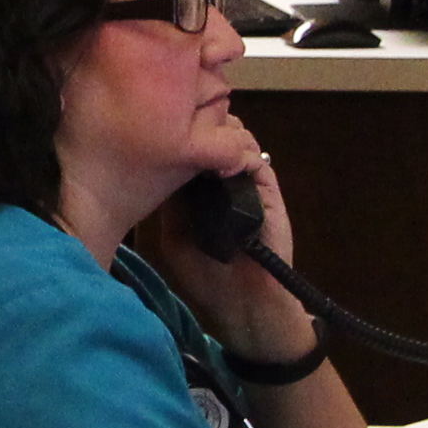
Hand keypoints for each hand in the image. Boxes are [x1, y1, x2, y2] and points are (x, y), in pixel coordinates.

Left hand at [143, 144, 314, 364]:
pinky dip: (242, 152)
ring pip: (238, 139)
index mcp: (196, 190)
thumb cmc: (204, 277)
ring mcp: (247, 183)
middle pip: (214, 134)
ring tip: (204, 142)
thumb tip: (159, 162)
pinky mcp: (268, 190)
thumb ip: (169, 202)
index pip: (189, 147)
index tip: (162, 125)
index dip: (179, 133)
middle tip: (184, 126)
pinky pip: (257, 158)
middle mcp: (221, 181)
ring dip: (221, 134)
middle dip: (201, 125)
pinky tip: (223, 162)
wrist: (244, 302)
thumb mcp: (173, 238)